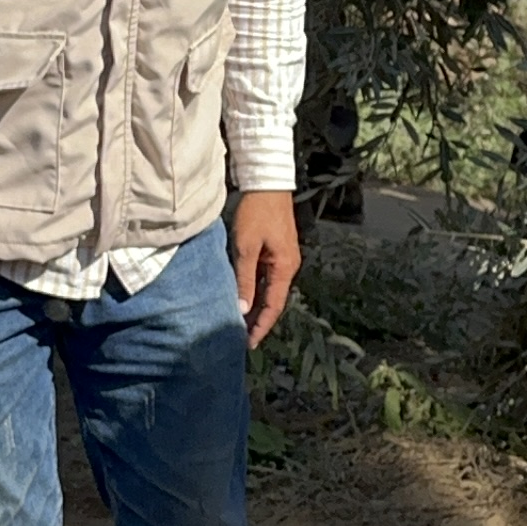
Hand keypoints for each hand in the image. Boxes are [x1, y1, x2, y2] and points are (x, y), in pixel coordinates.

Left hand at [233, 190, 301, 346]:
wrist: (267, 182)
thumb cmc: (256, 212)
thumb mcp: (246, 247)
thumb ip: (244, 278)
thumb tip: (242, 308)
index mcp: (284, 267)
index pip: (273, 306)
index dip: (261, 326)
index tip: (248, 343)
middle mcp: (288, 266)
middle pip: (273, 301)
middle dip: (258, 320)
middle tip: (241, 339)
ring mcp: (283, 258)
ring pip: (268, 290)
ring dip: (255, 306)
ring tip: (239, 323)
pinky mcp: (275, 250)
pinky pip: (265, 277)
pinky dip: (255, 290)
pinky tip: (242, 297)